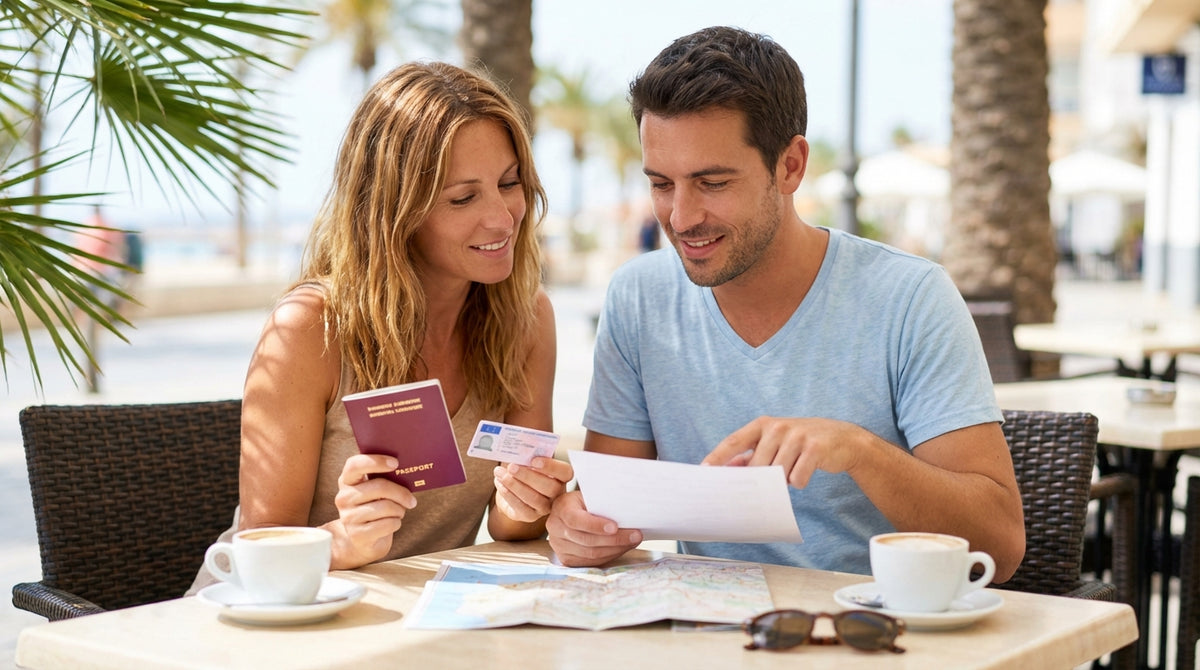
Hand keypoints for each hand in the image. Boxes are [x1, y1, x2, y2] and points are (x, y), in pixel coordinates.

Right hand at [331, 454, 417, 567]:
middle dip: (401, 493)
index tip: (395, 463)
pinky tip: (392, 523)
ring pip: (386, 507)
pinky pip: (387, 524)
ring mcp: (348, 517)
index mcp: (347, 480)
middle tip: (411, 500)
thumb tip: (407, 469)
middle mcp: (344, 497)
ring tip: (399, 512)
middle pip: (379, 486)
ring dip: (399, 510)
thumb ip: (384, 477)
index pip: (355, 465)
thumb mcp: (375, 490)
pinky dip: (396, 523)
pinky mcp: (357, 535)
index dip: (376, 461)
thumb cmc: (375, 507)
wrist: (364, 540)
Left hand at [492, 456, 573, 522]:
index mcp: (561, 477)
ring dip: (514, 484)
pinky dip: (508, 494)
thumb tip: (518, 445)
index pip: (565, 472)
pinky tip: (500, 484)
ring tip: (500, 473)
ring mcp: (545, 507)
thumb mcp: (527, 460)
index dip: (551, 466)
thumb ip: (527, 453)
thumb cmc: (523, 471)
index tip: (534, 460)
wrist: (512, 490)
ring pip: (533, 498)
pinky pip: (521, 507)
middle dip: (528, 476)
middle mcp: (557, 493)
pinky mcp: (530, 515)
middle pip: (549, 487)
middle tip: (512, 467)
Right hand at [545, 490, 641, 566]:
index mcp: (561, 507)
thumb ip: (603, 503)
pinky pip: (590, 562)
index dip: (595, 525)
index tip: (615, 527)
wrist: (573, 511)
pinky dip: (609, 556)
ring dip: (615, 549)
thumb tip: (628, 512)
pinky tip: (622, 548)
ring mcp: (559, 546)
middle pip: (586, 540)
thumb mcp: (592, 495)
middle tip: (636, 535)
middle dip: (614, 539)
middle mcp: (555, 528)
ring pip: (590, 554)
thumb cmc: (588, 501)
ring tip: (633, 541)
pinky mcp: (566, 559)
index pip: (575, 519)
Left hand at [702, 416, 866, 487]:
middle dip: (761, 479)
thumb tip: (727, 470)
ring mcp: (796, 436)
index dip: (717, 457)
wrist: (842, 439)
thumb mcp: (775, 443)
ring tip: (794, 468)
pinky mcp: (814, 448)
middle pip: (756, 466)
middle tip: (772, 480)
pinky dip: (800, 482)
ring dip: (784, 480)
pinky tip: (807, 470)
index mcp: (763, 425)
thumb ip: (752, 454)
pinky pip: (797, 478)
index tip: (703, 471)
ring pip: (777, 474)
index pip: (733, 442)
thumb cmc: (801, 443)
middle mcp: (778, 427)